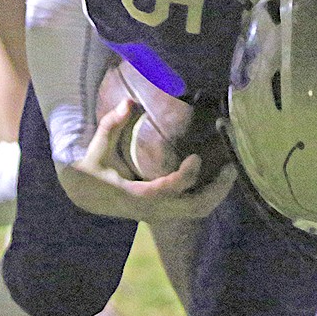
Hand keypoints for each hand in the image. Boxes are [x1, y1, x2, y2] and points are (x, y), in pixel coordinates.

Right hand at [60, 99, 235, 222]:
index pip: (168, 191)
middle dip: (216, 188)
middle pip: (195, 207)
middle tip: (230, 166)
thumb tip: (128, 102)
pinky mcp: (166, 212)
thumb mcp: (98, 147)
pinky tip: (218, 176)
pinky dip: (210, 194)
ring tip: (229, 170)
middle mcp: (153, 209)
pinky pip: (195, 208)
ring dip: (217, 193)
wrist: (87, 197)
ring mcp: (161, 213)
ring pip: (199, 211)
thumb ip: (112, 124)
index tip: (196, 157)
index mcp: (135, 195)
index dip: (186, 177)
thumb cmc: (94, 169)